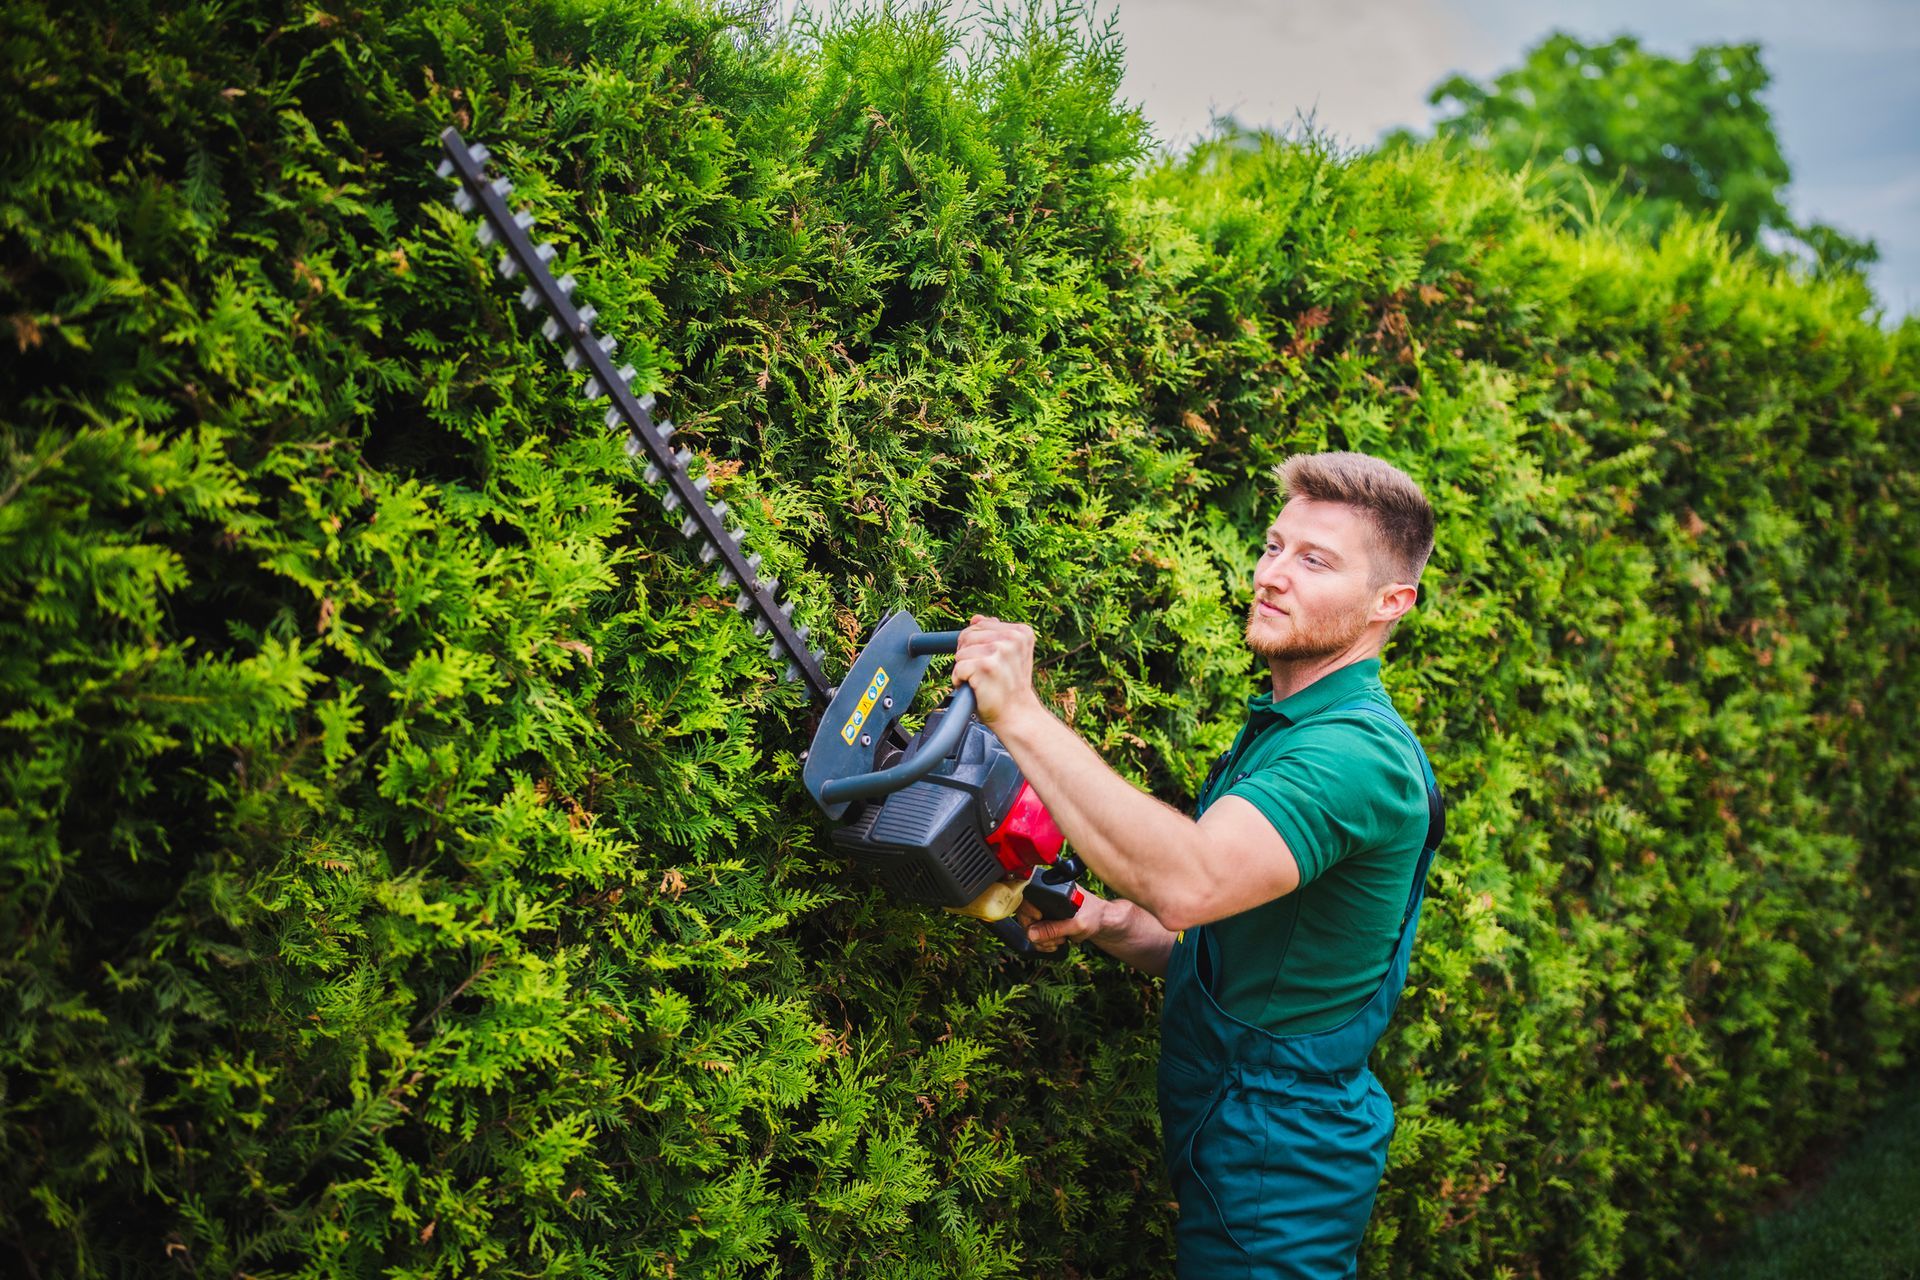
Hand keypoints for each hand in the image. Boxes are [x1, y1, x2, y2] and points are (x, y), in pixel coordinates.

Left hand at [951, 614, 1040, 728]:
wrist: (1017, 715)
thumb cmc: (1010, 687)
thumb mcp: (1009, 656)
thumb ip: (994, 634)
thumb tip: (976, 619)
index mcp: (1021, 632)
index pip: (979, 625)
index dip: (975, 645)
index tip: (990, 662)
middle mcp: (1013, 638)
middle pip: (967, 636)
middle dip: (967, 655)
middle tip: (983, 673)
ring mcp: (1000, 651)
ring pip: (961, 652)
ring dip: (964, 669)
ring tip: (982, 681)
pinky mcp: (986, 666)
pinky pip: (958, 668)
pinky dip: (959, 681)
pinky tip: (975, 688)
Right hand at [1017, 888, 1118, 952]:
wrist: (1102, 922)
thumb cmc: (1094, 915)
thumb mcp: (1077, 924)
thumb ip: (1054, 929)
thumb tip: (1031, 933)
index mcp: (1052, 890)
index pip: (1026, 898)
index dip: (1028, 912)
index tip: (1040, 919)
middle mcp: (1045, 898)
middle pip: (1025, 917)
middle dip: (1038, 932)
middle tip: (1054, 937)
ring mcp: (1044, 911)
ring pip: (1029, 929)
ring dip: (1043, 940)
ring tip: (1059, 939)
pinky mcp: (1046, 922)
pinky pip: (1035, 936)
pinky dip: (1043, 943)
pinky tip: (1056, 942)